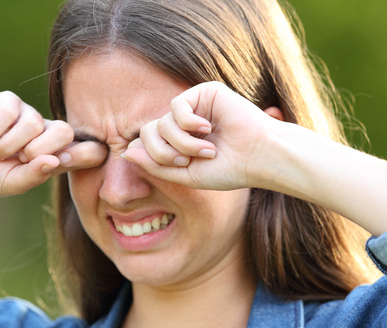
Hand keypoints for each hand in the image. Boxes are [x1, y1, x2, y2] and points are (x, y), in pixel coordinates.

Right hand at [0, 91, 105, 197]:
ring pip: (33, 123)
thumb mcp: (13, 183)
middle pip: (65, 131)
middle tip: (19, 159)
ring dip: (9, 144)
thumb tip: (55, 160)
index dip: (83, 154)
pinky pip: (11, 110)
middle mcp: (45, 133)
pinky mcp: (7, 102)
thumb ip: (35, 175)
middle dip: (39, 149)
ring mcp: (27, 115)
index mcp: (56, 156)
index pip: (88, 151)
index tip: (61, 162)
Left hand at [124, 81, 281, 190]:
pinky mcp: (204, 92)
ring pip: (161, 122)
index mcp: (179, 141)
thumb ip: (155, 165)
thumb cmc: (228, 170)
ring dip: (181, 142)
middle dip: (163, 151)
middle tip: (187, 161)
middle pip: (148, 132)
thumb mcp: (186, 175)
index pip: (146, 144)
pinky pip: (176, 106)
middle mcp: (184, 122)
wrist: (260, 158)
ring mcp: (194, 106)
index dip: (155, 157)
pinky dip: (188, 123)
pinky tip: (209, 128)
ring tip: (206, 150)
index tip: (181, 167)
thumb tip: (126, 151)